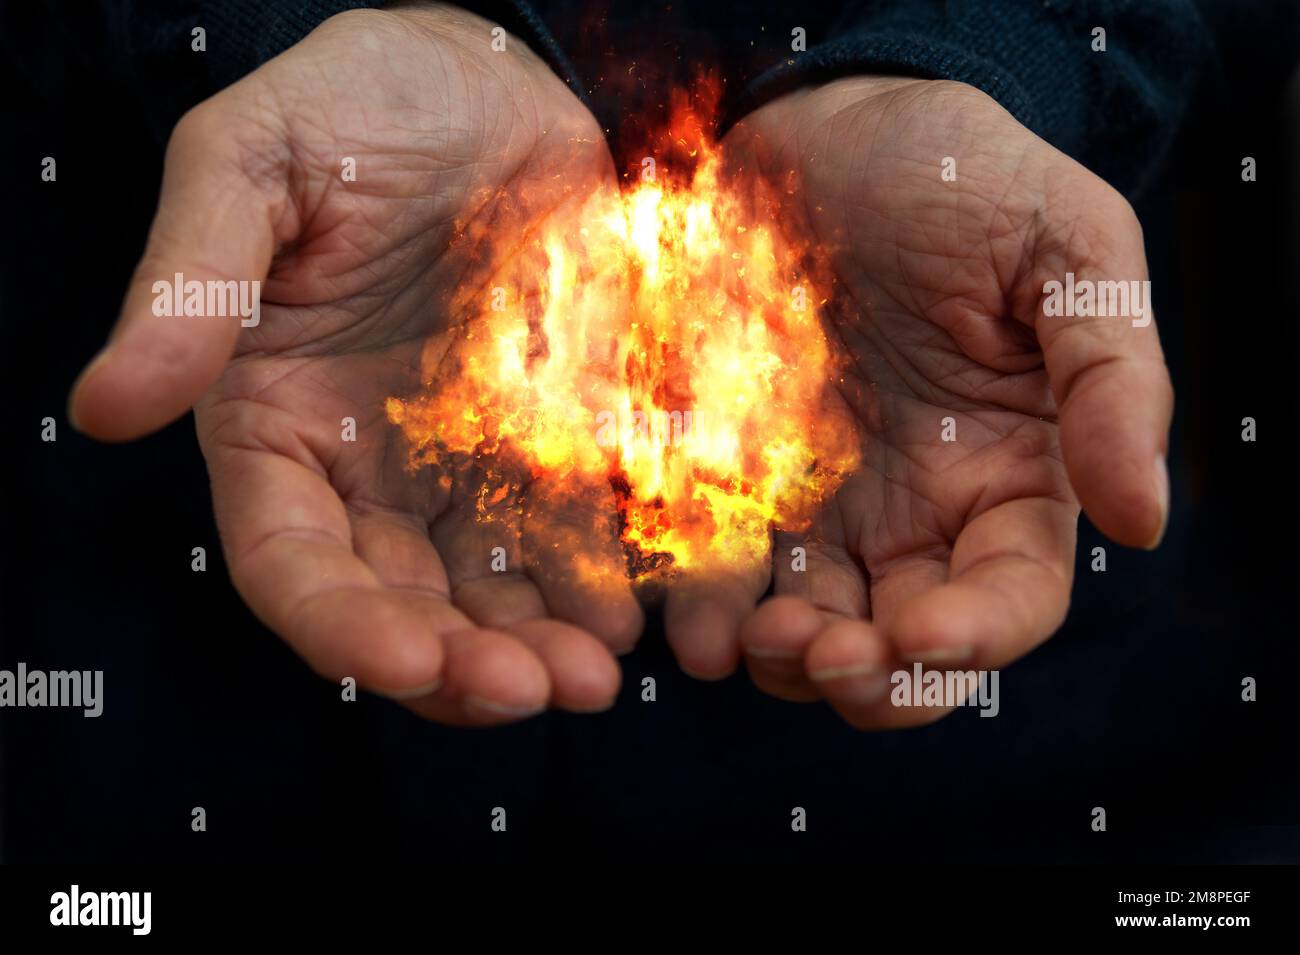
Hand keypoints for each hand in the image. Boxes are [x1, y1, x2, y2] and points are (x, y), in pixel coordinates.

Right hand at [68, 4, 641, 723]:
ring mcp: (472, 459)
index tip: (403, 664)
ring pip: (496, 589)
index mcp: (276, 421)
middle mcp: (372, 465)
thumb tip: (104, 406)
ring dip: (542, 646)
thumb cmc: (355, 103)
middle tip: (533, 693)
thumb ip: (189, 287)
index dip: (340, 625)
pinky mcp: (560, 434)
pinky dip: (608, 580)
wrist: (492, 74)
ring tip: (596, 677)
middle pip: (404, 600)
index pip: (290, 559)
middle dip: (460, 665)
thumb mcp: (249, 164)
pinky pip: (583, 528)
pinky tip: (642, 612)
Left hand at [710, 77, 1171, 725]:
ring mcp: (815, 500)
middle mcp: (912, 509)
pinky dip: (702, 607)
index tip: (925, 636)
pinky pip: (713, 565)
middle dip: (869, 677)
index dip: (977, 635)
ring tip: (753, 637)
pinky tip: (690, 616)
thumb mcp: (1065, 247)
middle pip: (903, 644)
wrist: (825, 128)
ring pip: (806, 627)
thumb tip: (1142, 518)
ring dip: (783, 658)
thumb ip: (1110, 378)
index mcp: (1007, 472)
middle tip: (825, 653)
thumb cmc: (959, 177)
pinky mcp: (725, 474)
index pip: (1010, 593)